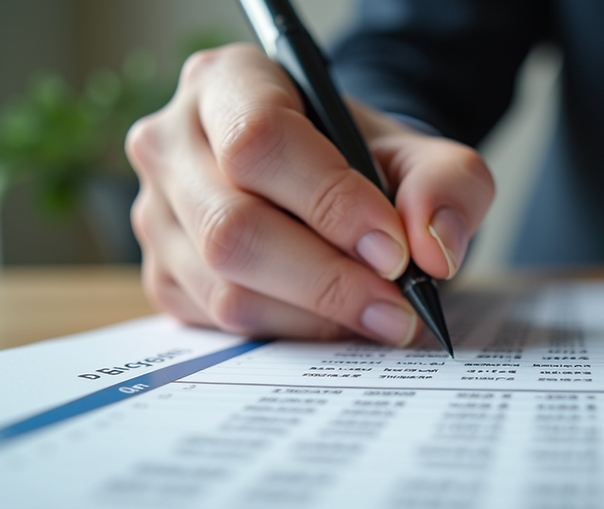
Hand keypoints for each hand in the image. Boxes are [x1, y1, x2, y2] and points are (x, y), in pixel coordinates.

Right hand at [125, 44, 493, 345]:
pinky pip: (219, 322)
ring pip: (225, 285)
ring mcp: (157, 213)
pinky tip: (333, 319)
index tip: (392, 249)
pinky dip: (289, 331)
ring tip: (378, 315)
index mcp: (227, 81)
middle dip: (327, 278)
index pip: (260, 140)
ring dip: (314, 315)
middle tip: (395, 304)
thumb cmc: (366, 161)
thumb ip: (446, 186)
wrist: (333, 188)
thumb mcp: (423, 156)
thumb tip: (432, 249)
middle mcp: (172, 142)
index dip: (329, 202)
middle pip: (233, 225)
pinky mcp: (162, 274)